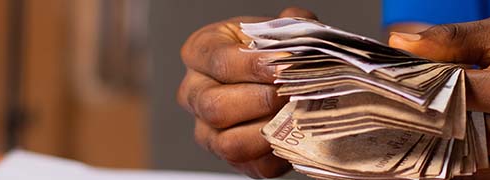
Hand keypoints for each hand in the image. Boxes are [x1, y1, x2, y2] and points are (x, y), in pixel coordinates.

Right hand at [177, 7, 317, 177]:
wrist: (278, 82)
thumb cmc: (269, 54)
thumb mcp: (277, 30)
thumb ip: (290, 24)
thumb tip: (296, 21)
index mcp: (199, 53)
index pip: (218, 61)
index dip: (254, 65)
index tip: (284, 65)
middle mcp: (194, 93)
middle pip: (215, 106)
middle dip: (261, 100)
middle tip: (291, 92)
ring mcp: (207, 130)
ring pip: (227, 142)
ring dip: (267, 130)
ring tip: (293, 115)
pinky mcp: (230, 159)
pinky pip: (251, 165)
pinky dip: (277, 154)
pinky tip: (294, 134)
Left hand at [389, 16, 489, 178]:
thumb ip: (453, 39)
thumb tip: (398, 43)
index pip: (450, 92)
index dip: (413, 88)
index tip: (382, 84)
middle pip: (449, 133)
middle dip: (415, 120)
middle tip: (381, 111)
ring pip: (455, 163)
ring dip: (426, 147)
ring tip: (402, 131)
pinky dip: (446, 168)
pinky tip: (427, 153)